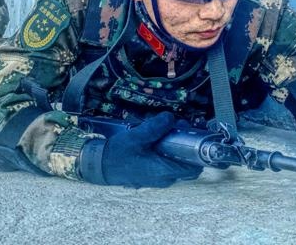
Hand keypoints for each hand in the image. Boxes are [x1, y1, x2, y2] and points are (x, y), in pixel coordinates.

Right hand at [79, 112, 202, 187]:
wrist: (99, 166)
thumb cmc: (118, 154)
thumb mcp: (136, 137)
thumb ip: (155, 127)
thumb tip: (171, 118)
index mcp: (164, 170)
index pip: (194, 166)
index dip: (196, 149)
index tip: (190, 132)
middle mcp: (165, 178)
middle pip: (186, 163)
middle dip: (185, 145)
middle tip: (176, 127)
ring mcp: (158, 179)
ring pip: (176, 162)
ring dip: (174, 147)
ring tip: (164, 130)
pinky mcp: (151, 175)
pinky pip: (166, 164)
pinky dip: (166, 152)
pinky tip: (156, 139)